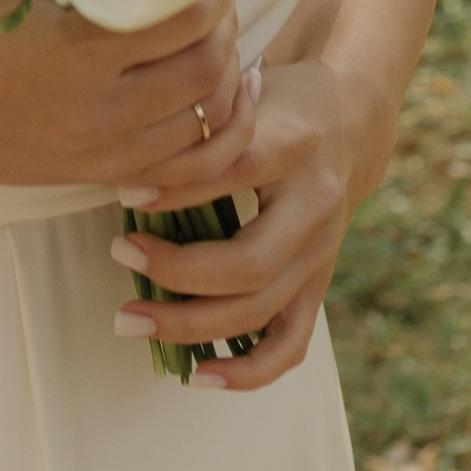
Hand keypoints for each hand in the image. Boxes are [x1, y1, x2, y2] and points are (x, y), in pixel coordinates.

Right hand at [0, 0, 257, 205]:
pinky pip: (194, 164)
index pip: (185, 18)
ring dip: (229, 73)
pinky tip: (228, 97)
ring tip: (224, 39)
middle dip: (227, 26)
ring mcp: (109, 151)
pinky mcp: (108, 176)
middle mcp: (102, 109)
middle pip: (207, 67)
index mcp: (79, 52)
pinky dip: (222, 130)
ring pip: (209, 118)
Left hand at [107, 56, 375, 388]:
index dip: (175, 189)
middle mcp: (315, 207)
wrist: (350, 124)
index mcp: (293, 147)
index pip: (232, 173)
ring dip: (189, 325)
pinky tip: (199, 375)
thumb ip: (198, 121)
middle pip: (248, 263)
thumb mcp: (245, 94)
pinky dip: (247, 371)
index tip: (125, 192)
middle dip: (175, 272)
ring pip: (260, 310)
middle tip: (120, 251)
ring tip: (130, 317)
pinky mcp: (319, 285)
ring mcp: (321, 254)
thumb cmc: (277, 106)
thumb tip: (121, 153)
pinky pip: (290, 345)